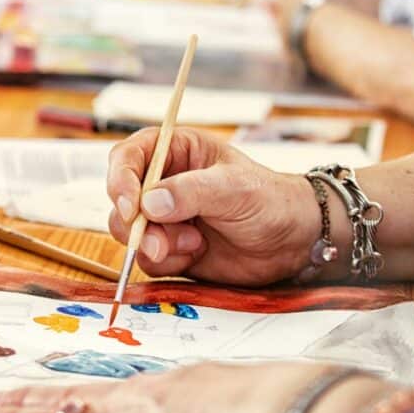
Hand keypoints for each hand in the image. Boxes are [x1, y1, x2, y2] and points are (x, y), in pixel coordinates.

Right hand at [106, 127, 317, 284]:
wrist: (292, 241)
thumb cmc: (269, 200)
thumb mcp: (234, 188)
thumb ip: (191, 192)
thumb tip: (149, 204)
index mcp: (175, 151)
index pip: (128, 156)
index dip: (120, 180)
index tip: (131, 207)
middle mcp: (163, 183)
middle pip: (121, 199)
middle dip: (135, 223)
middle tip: (159, 241)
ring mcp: (164, 218)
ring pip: (130, 233)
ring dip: (154, 244)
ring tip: (193, 244)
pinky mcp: (170, 248)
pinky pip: (148, 258)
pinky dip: (168, 260)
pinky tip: (197, 252)